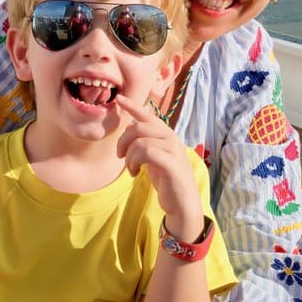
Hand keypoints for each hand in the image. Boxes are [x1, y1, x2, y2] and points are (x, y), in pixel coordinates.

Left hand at [114, 94, 201, 238]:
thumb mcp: (153, 157)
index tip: (119, 98)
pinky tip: (135, 173)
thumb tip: (130, 124)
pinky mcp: (172, 164)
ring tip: (130, 169)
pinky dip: (135, 162)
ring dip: (129, 156)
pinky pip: (147, 153)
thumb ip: (145, 141)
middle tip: (120, 156)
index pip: (148, 115)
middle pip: (139, 127)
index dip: (133, 106)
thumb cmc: (167, 179)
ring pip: (140, 141)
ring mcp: (173, 150)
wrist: (182, 203)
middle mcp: (171, 138)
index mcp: (166, 135)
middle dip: (123, 141)